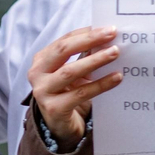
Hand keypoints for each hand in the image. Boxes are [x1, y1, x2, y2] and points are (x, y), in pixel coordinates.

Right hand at [27, 27, 121, 150]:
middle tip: (112, 34)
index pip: (64, 41)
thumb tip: (108, 39)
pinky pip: (80, 93)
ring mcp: (43, 91)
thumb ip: (84, 57)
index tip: (108, 28)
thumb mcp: (74, 73)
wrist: (60, 126)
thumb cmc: (68, 94)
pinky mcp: (54, 108)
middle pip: (63, 50)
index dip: (85, 33)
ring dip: (95, 60)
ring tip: (115, 53)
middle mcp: (37, 73)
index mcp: (41, 60)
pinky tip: (117, 78)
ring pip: (70, 71)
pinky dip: (100, 84)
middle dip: (89, 40)